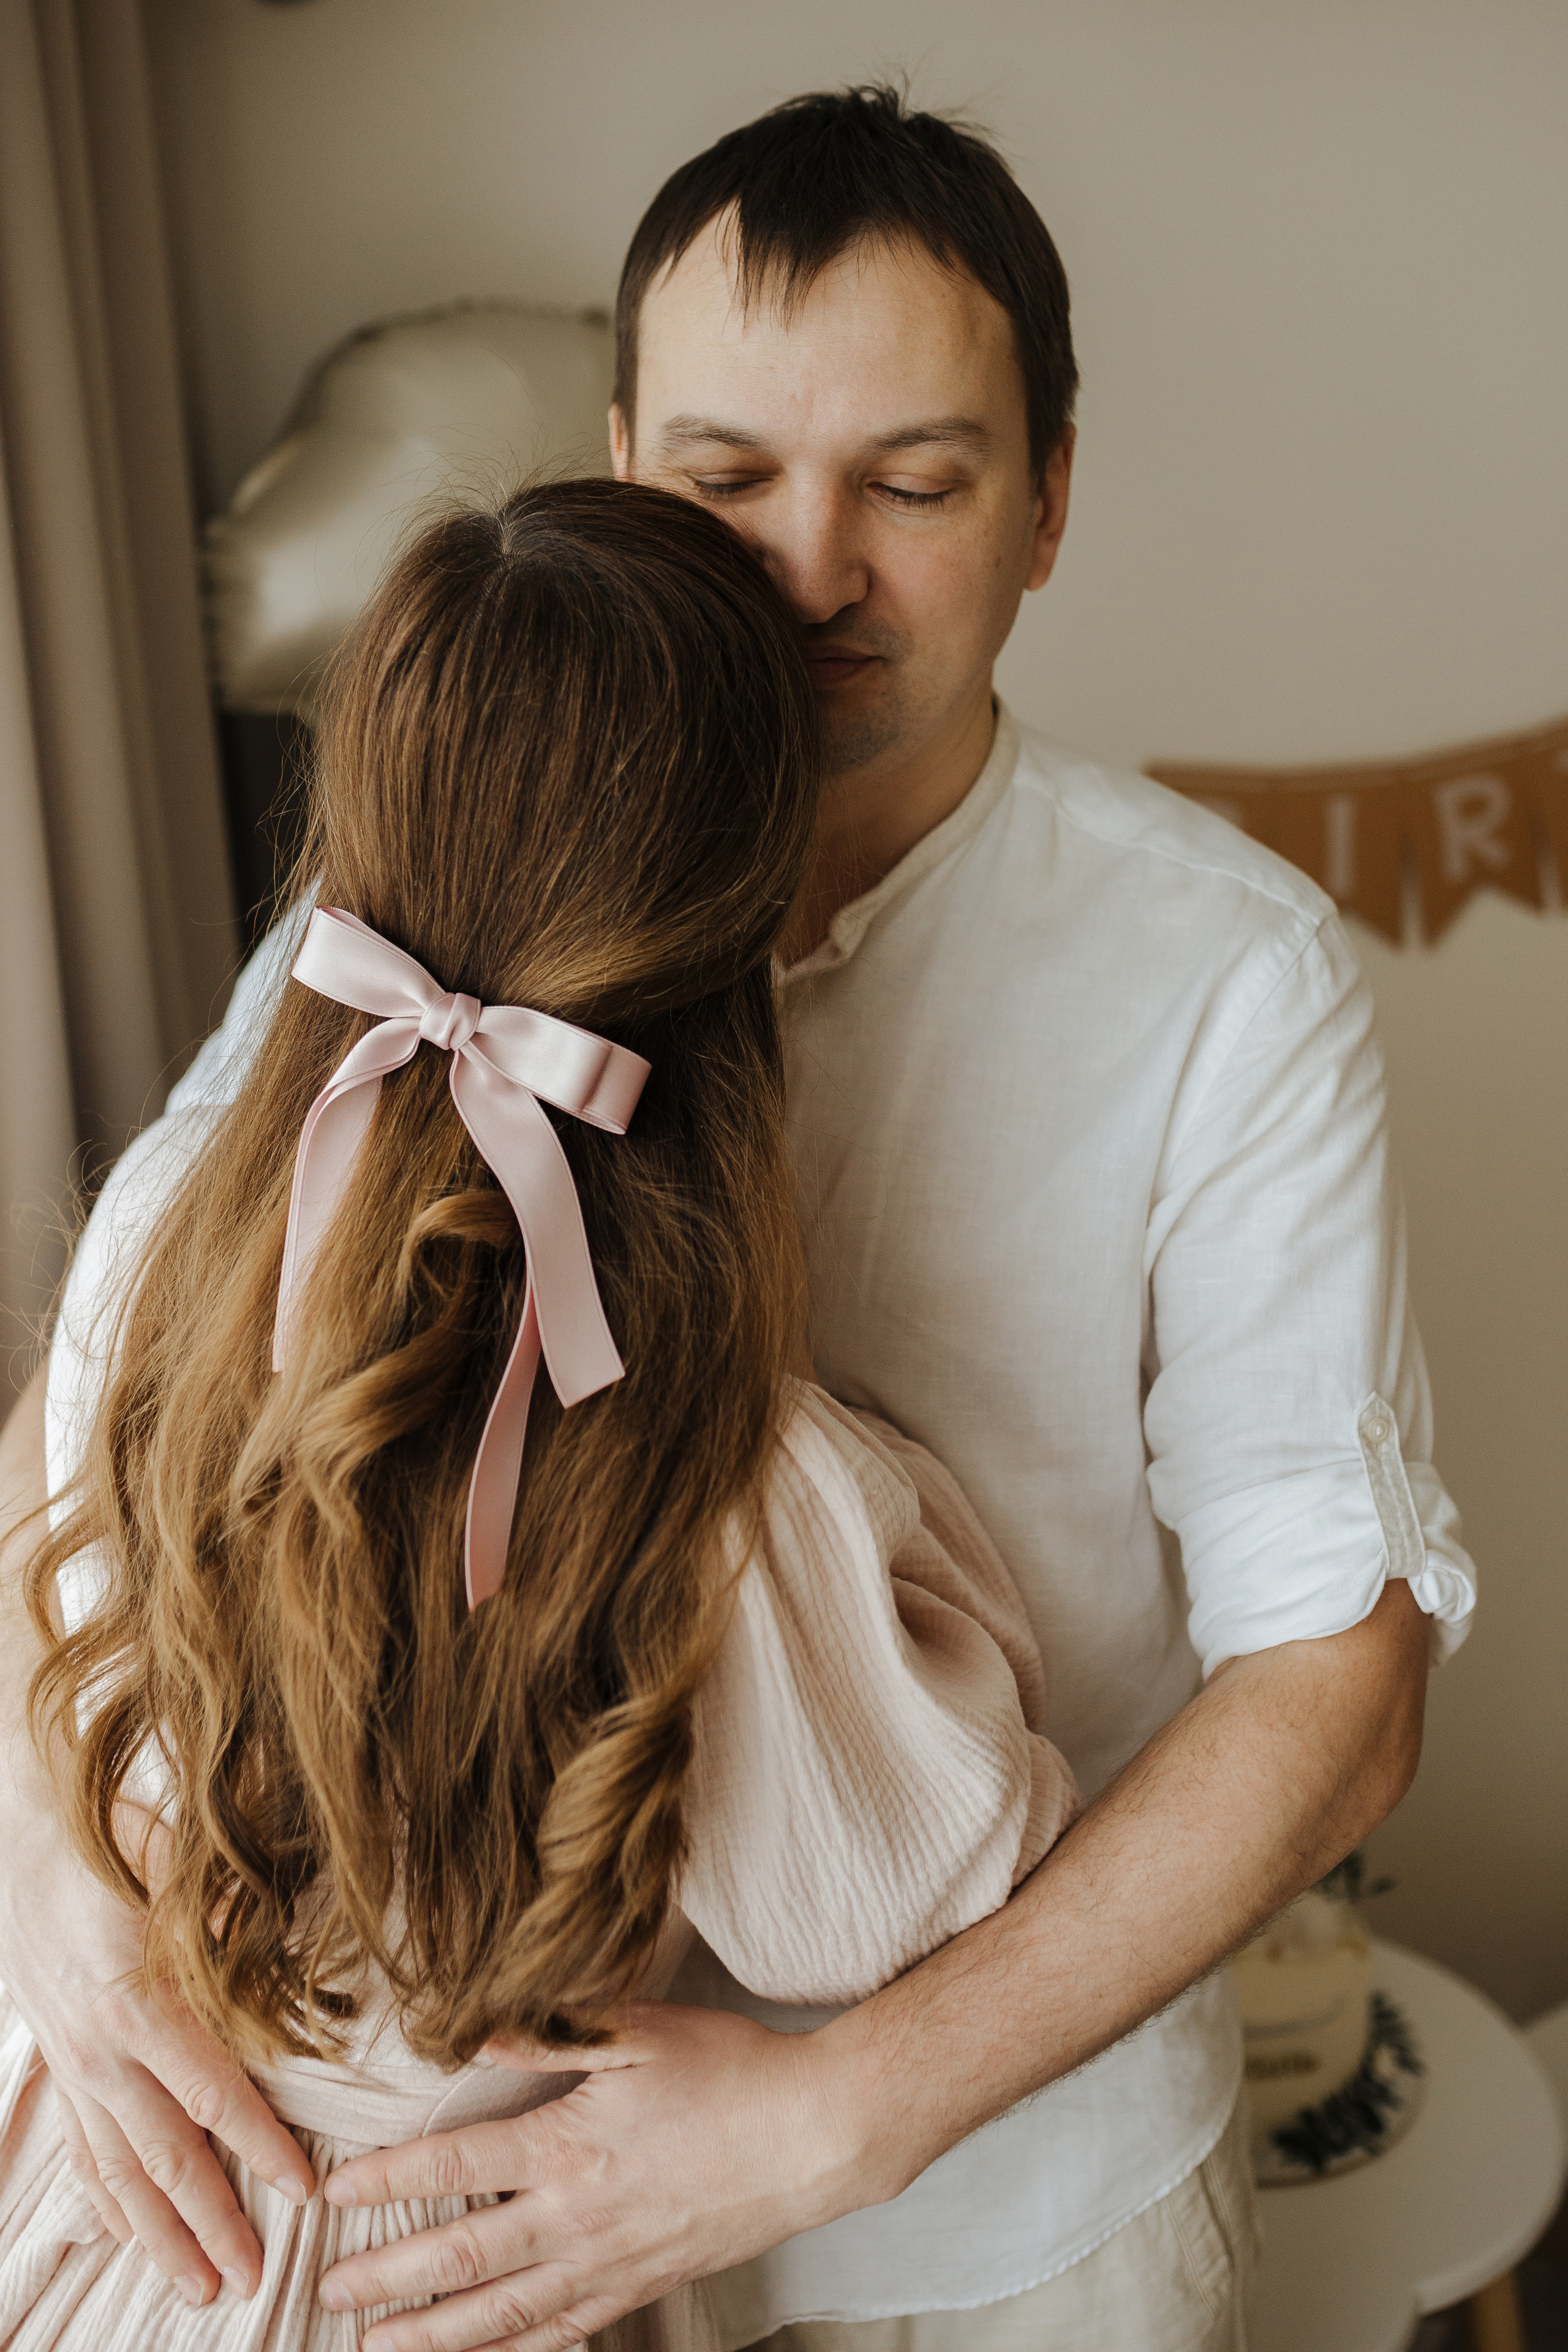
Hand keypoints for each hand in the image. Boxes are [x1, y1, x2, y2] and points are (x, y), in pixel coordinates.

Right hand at [0, 1816, 316, 2303]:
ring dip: (159, 2236)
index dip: (260, 2147)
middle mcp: (100, 2050)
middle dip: (211, 2223)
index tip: (303, 2190)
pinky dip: (105, 2201)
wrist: (22, 1835)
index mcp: (139, 2004)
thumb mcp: (184, 1871)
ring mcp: (73, 2064)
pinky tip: (126, 2238)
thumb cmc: (114, 1841)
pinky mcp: (57, 2064)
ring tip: (196, 2290)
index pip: (212, 2097)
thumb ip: (238, 1926)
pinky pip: (81, 2148)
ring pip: (118, 2170)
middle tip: (252, 2281)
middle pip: (165, 2156)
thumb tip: (312, 1962)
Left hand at [316, 2000, 877, 2351]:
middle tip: (331, 2291)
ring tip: (380, 2347)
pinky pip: (564, 2333)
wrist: (816, 2135)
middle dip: (389, 2280)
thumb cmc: (732, 2072)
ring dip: (435, 2335)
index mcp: (569, 2146)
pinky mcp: (642, 2285)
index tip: (336, 2193)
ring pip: (504, 2315)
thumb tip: (471, 2035)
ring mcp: (610, 2263)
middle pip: (463, 2260)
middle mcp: (579, 2218)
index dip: (387, 2181)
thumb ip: (548, 2034)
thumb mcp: (638, 2030)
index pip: (454, 2170)